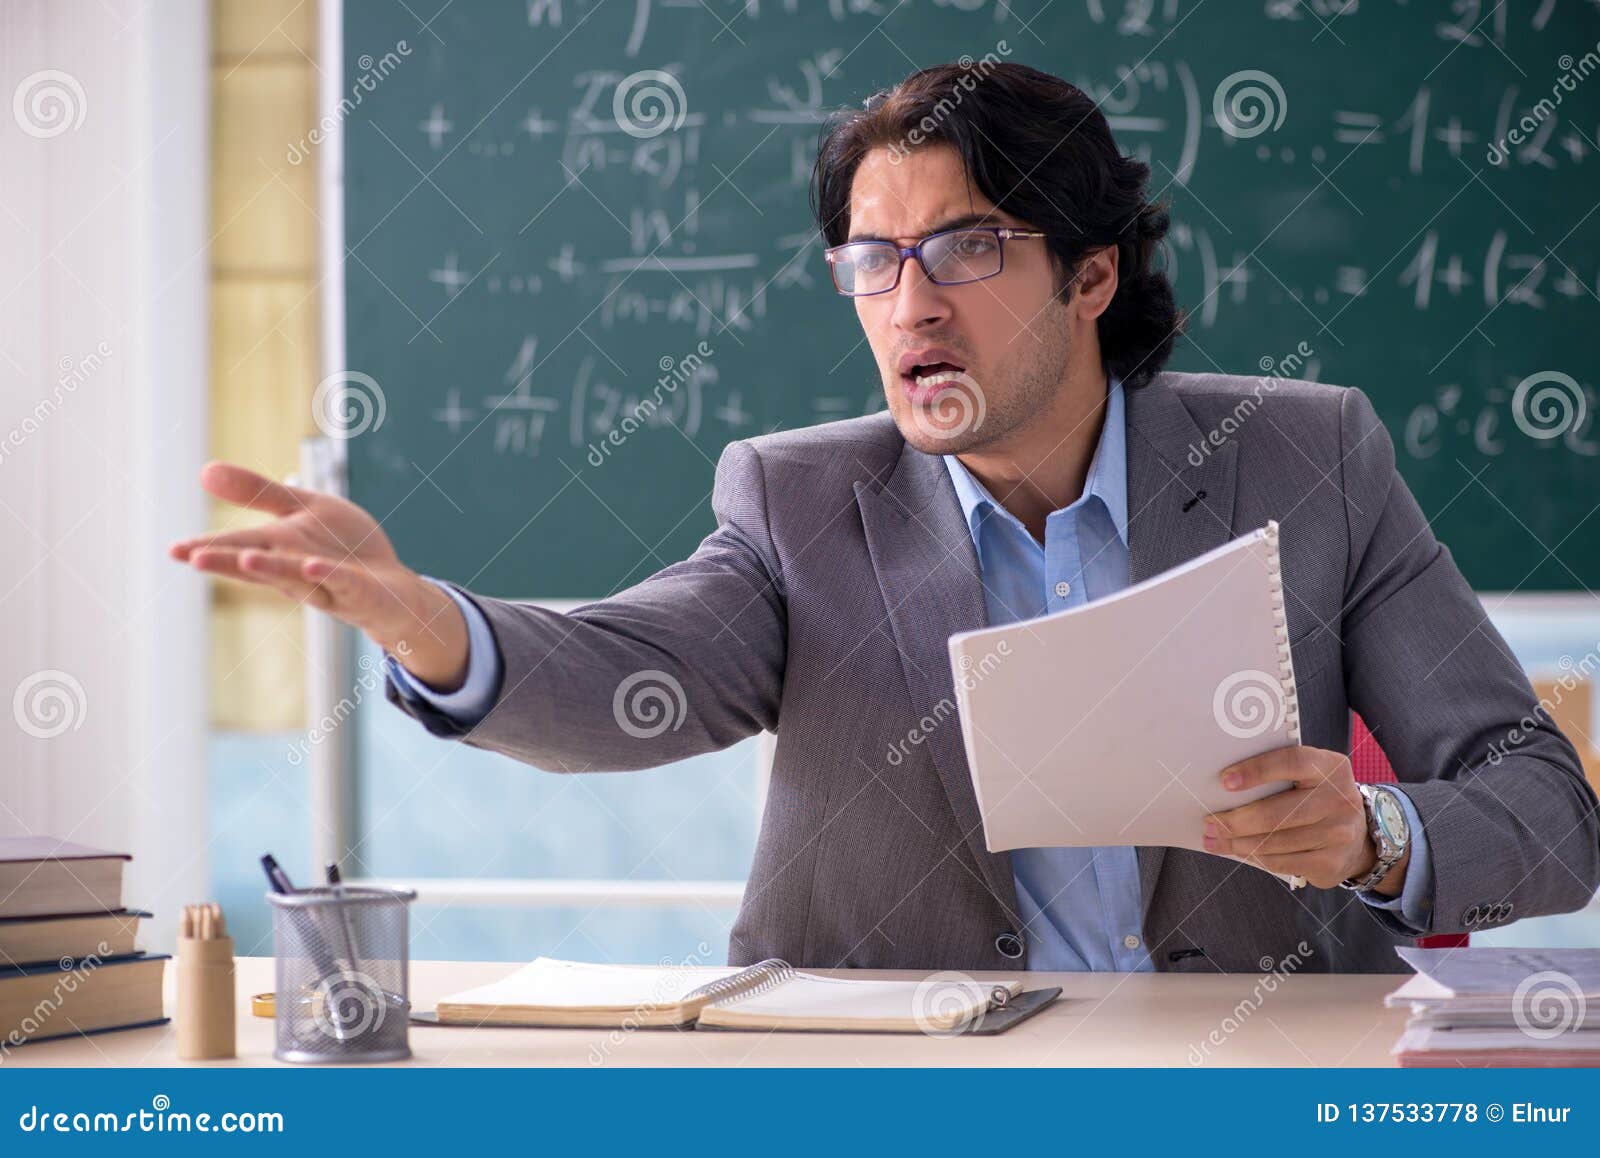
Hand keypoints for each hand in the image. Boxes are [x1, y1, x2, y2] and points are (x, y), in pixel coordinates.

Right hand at [168, 462, 469, 689]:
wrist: (393, 587)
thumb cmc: (341, 549)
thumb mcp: (301, 510)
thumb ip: (258, 492)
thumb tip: (204, 470)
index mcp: (279, 551)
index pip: (240, 548)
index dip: (210, 549)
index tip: (175, 550)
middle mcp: (297, 572)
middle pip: (261, 566)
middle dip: (230, 562)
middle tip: (194, 557)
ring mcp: (329, 585)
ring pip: (298, 577)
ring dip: (272, 568)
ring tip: (245, 558)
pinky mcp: (362, 591)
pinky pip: (344, 581)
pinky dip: (328, 573)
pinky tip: (311, 565)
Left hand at [1203, 745, 1406, 893]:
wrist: (1358, 835)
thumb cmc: (1316, 798)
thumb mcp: (1308, 777)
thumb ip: (1277, 775)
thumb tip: (1223, 786)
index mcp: (1330, 767)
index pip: (1291, 761)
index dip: (1257, 770)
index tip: (1225, 781)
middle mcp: (1339, 799)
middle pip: (1276, 812)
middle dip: (1235, 820)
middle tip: (1209, 822)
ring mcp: (1338, 833)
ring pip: (1274, 842)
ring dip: (1237, 843)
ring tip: (1214, 840)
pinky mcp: (1332, 862)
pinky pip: (1282, 862)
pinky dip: (1255, 858)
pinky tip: (1238, 852)